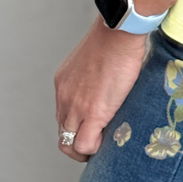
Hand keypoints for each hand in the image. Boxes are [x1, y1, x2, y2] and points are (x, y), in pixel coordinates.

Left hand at [54, 16, 147, 161]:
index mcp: (64, 83)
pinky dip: (94, 149)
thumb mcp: (93, 61)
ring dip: (85, 149)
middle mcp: (64, 97)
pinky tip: (108, 141)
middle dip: (78, 143)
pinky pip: (85, 145)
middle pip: (63, 134)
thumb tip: (106, 89)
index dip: (77, 127)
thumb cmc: (114, 39)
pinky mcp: (94, 113)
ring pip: (69, 144)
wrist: (119, 32)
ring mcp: (76, 107)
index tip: (92, 129)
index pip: (63, 116)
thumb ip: (92, 79)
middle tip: (97, 143)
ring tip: (103, 145)